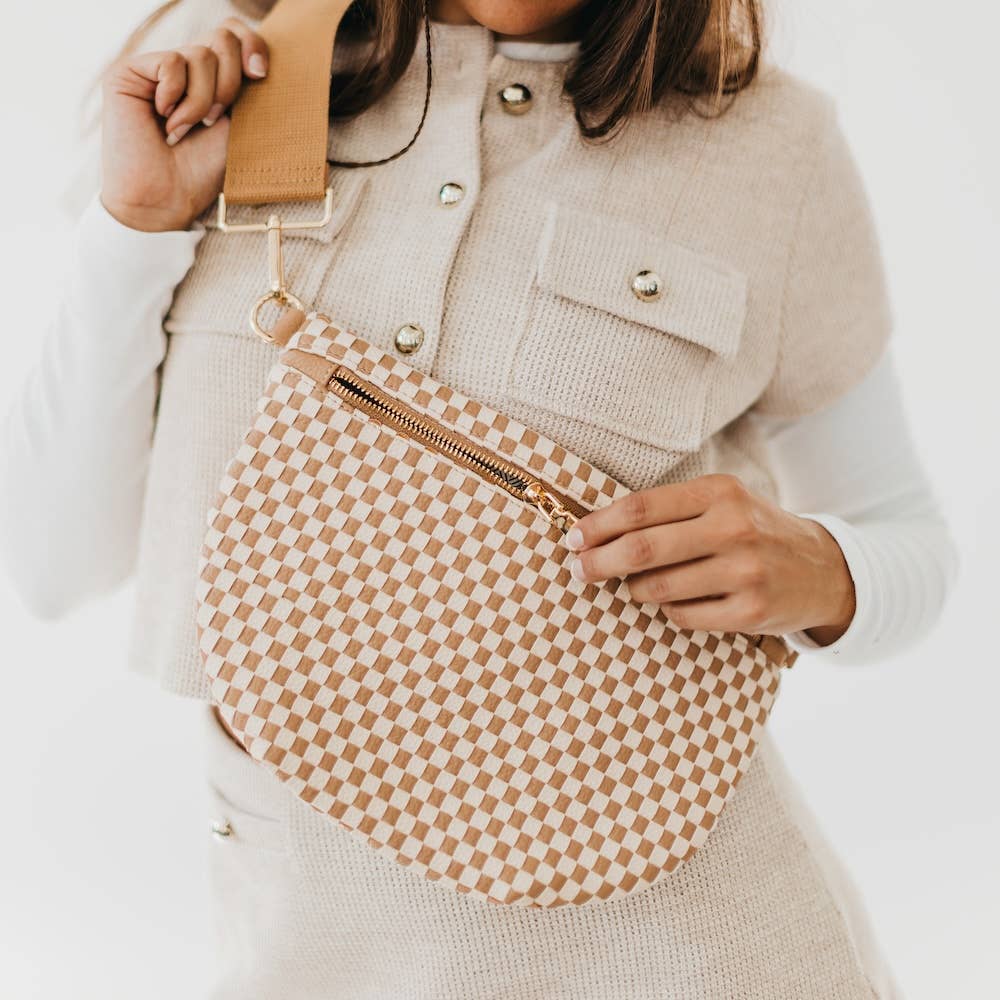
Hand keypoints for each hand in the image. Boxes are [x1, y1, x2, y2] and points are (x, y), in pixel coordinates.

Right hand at [99, 18, 269, 232]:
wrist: (167, 198)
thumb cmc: (201, 171)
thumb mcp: (238, 126)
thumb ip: (246, 87)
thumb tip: (259, 56)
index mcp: (210, 77)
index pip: (235, 32)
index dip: (252, 44)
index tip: (260, 75)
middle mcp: (182, 68)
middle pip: (222, 36)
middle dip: (229, 82)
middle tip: (214, 119)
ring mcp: (154, 68)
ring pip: (199, 54)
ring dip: (202, 101)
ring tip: (186, 129)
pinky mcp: (128, 72)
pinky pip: (172, 62)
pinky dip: (176, 97)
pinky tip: (163, 120)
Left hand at [564, 473, 855, 643]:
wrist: (825, 569)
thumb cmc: (754, 531)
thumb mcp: (723, 503)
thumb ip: (670, 512)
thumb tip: (598, 532)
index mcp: (719, 492)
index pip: (640, 508)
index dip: (598, 525)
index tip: (573, 539)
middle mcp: (733, 528)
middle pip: (641, 549)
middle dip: (598, 562)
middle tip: (577, 571)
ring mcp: (744, 572)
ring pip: (657, 588)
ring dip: (634, 590)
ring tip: (635, 586)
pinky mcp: (750, 611)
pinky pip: (682, 615)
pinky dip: (668, 610)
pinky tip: (678, 601)